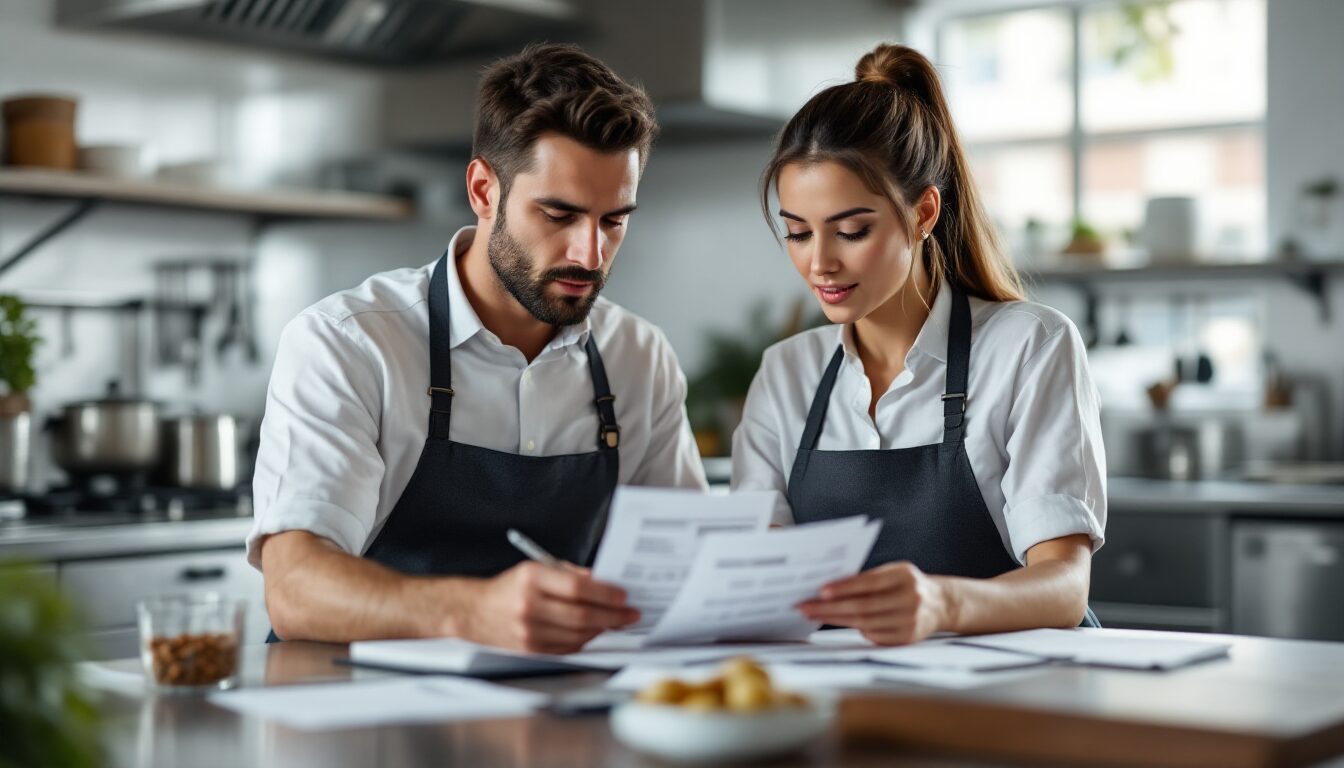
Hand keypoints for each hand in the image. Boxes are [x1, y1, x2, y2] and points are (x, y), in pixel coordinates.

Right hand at [460, 562, 639, 653]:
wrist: (475, 612)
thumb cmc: (511, 587)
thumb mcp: (536, 568)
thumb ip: (570, 574)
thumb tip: (604, 582)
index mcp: (531, 578)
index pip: (578, 588)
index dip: (605, 593)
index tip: (624, 596)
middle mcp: (529, 606)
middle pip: (581, 615)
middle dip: (613, 615)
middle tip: (631, 614)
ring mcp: (529, 631)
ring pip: (578, 634)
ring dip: (603, 628)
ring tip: (617, 621)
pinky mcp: (531, 650)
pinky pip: (568, 647)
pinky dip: (586, 639)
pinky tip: (595, 631)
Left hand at [797, 561, 951, 645]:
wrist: (940, 603)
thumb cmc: (906, 584)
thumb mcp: (893, 573)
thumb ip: (868, 579)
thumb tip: (830, 588)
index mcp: (904, 576)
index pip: (869, 582)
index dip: (844, 588)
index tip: (820, 591)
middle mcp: (909, 598)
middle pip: (863, 607)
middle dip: (830, 608)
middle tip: (805, 607)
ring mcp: (910, 621)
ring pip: (865, 624)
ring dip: (836, 620)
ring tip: (813, 615)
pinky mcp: (907, 638)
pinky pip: (874, 636)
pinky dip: (856, 629)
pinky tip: (839, 622)